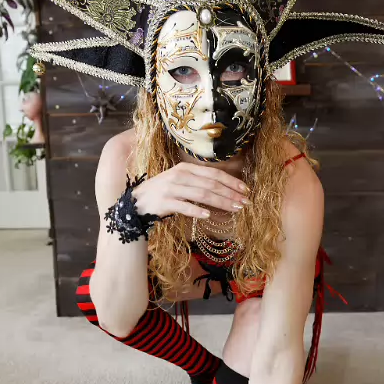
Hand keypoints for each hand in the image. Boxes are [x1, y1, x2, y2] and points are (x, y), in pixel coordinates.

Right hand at [132, 161, 249, 219]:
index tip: (245, 190)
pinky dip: (196, 211)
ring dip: (220, 202)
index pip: (213, 174)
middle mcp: (180, 176)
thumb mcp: (181, 181)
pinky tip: (208, 216)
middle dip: (230, 194)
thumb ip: (199, 182)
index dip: (231, 181)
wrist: (138, 202)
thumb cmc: (164, 192)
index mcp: (186, 168)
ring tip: (234, 209)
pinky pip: (184, 207)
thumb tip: (225, 189)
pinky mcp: (165, 202)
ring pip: (202, 195)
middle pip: (211, 185)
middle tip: (245, 202)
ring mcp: (171, 188)